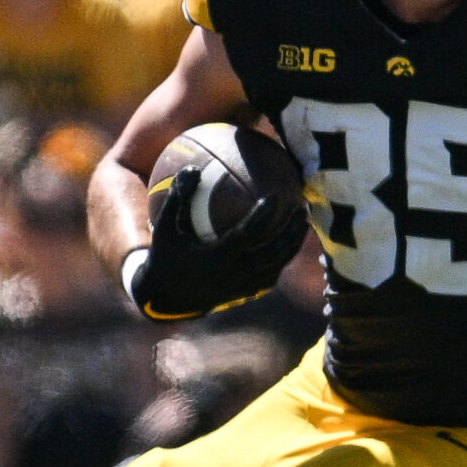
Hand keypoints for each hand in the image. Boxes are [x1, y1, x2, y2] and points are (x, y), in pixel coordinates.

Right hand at [125, 166, 307, 321]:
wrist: (166, 298)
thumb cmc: (165, 256)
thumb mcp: (164, 227)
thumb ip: (178, 198)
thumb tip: (192, 168)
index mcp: (216, 258)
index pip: (247, 235)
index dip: (263, 216)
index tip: (275, 196)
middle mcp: (233, 275)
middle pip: (273, 254)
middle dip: (291, 232)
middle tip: (302, 208)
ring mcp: (242, 287)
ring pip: (277, 267)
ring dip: (292, 245)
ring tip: (302, 224)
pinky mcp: (245, 294)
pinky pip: (270, 277)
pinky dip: (282, 260)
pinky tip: (288, 243)